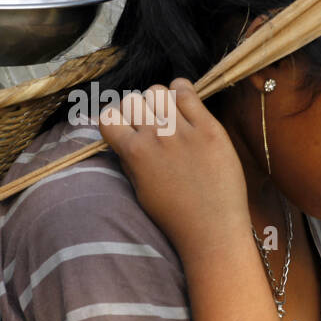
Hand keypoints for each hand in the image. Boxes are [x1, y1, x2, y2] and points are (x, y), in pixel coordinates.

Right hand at [96, 78, 249, 257]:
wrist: (212, 229)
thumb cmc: (174, 215)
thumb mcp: (139, 189)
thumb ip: (128, 158)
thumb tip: (122, 134)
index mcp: (134, 153)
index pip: (108, 116)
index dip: (115, 121)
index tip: (125, 128)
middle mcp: (156, 137)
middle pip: (132, 100)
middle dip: (137, 110)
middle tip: (150, 124)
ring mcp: (183, 130)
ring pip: (157, 91)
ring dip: (159, 100)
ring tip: (169, 115)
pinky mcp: (209, 128)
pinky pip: (187, 91)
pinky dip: (181, 92)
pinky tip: (185, 106)